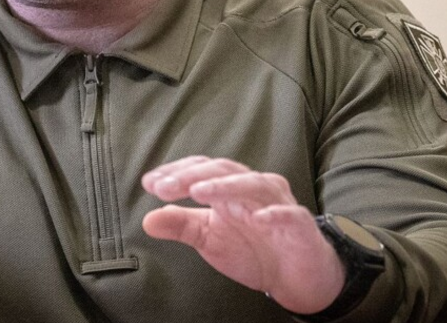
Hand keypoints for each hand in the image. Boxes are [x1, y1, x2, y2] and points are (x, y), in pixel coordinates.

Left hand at [141, 156, 344, 314]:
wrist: (295, 277)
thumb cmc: (252, 249)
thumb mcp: (209, 239)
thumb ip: (180, 226)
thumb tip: (147, 220)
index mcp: (229, 187)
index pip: (201, 169)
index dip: (176, 172)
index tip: (149, 183)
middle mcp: (253, 188)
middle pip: (223, 170)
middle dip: (192, 177)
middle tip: (164, 187)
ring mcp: (278, 203)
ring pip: (253, 184)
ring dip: (225, 186)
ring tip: (199, 191)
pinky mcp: (300, 225)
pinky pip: (288, 214)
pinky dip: (274, 213)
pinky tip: (258, 218)